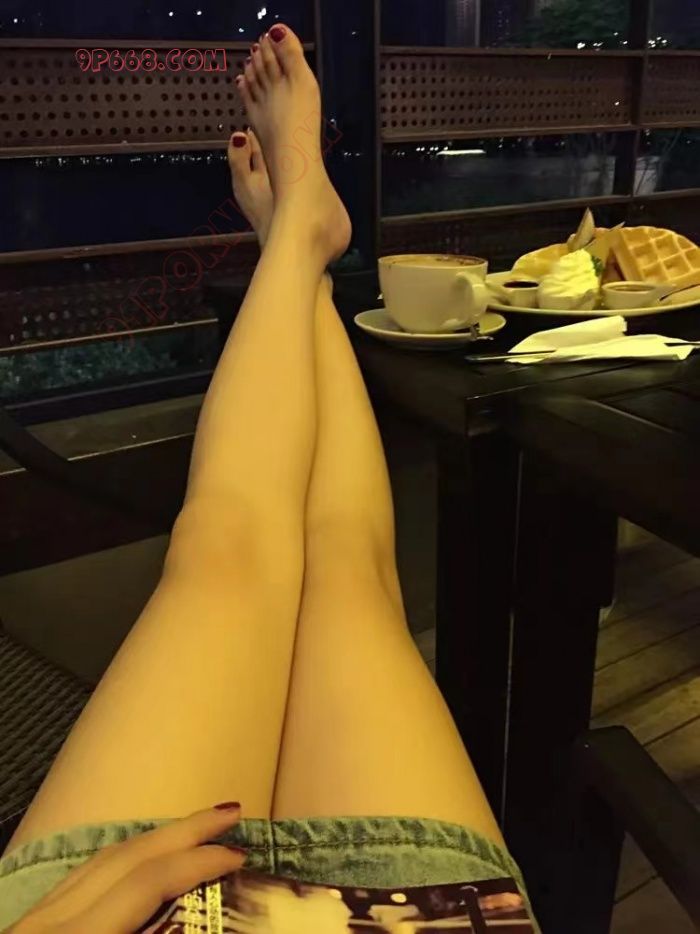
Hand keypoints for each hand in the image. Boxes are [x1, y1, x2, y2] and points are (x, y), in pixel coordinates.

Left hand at [11, 804, 244, 933]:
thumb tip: (195, 931)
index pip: (146, 884)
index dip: (196, 865)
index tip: (239, 857)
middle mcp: (55, 922)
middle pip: (128, 857)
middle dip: (184, 830)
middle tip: (232, 811)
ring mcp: (39, 919)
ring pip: (104, 858)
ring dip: (157, 838)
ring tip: (200, 828)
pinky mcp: (33, 924)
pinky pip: (86, 874)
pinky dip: (127, 856)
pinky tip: (146, 857)